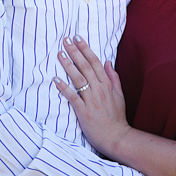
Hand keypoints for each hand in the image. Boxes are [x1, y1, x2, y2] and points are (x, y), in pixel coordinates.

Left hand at [53, 35, 132, 158]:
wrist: (117, 137)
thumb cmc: (117, 117)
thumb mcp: (119, 95)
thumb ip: (114, 78)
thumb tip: (108, 61)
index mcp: (107, 85)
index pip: (95, 62)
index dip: (85, 49)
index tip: (77, 38)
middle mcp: (99, 89)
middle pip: (85, 66)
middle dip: (74, 51)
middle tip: (65, 40)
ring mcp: (91, 100)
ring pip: (78, 78)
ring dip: (68, 65)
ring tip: (59, 54)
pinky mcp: (84, 112)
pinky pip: (72, 97)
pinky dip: (64, 88)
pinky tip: (56, 79)